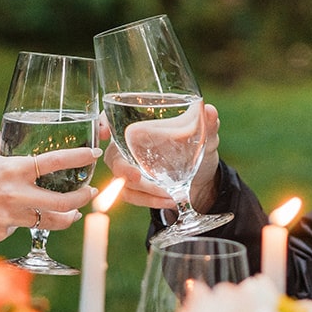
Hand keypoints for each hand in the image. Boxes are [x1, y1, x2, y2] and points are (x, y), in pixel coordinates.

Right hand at [0, 130, 99, 240]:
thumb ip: (1, 144)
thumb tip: (13, 138)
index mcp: (12, 170)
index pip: (56, 162)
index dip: (80, 158)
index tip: (94, 154)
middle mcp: (15, 196)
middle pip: (64, 203)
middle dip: (84, 198)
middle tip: (92, 192)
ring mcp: (8, 219)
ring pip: (48, 222)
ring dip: (65, 217)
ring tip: (72, 212)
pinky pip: (18, 227)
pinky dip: (20, 219)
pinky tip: (9, 212)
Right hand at [98, 103, 222, 209]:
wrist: (202, 176)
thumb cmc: (199, 147)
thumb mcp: (206, 137)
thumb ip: (208, 124)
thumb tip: (210, 110)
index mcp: (139, 126)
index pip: (110, 120)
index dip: (101, 124)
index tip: (103, 130)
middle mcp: (128, 146)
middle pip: (112, 156)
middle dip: (121, 168)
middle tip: (135, 177)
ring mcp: (129, 169)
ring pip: (121, 181)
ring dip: (143, 190)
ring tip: (168, 194)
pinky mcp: (135, 189)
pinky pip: (132, 196)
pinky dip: (149, 201)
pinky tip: (168, 201)